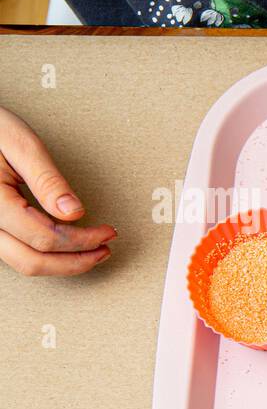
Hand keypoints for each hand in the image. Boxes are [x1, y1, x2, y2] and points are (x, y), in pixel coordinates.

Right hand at [0, 108, 114, 276]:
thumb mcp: (21, 145)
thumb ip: (47, 180)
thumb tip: (73, 212)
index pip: (44, 237)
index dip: (81, 240)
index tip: (107, 233)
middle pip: (32, 261)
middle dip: (75, 261)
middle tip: (104, 249)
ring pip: (24, 261)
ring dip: (61, 263)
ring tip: (92, 251)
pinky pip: (17, 251)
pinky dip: (46, 255)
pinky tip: (68, 246)